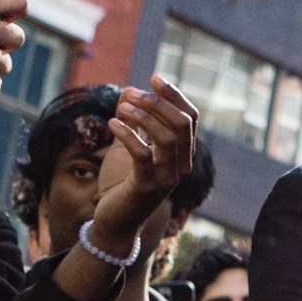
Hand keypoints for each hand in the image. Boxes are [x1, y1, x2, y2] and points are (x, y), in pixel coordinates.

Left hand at [86, 81, 200, 240]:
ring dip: (143, 116)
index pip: (190, 118)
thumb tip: (128, 90)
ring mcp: (166, 177)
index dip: (175, 95)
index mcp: (181, 155)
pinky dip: (128, 134)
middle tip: (132, 92)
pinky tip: (112, 124)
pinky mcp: (147, 187)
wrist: (113, 223)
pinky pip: (143, 154)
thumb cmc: (121, 186)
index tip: (154, 77)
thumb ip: (130, 122)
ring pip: (167, 137)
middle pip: (181, 124)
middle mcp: (180, 166)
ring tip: (121, 107)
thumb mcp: (125, 148)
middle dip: (158, 102)